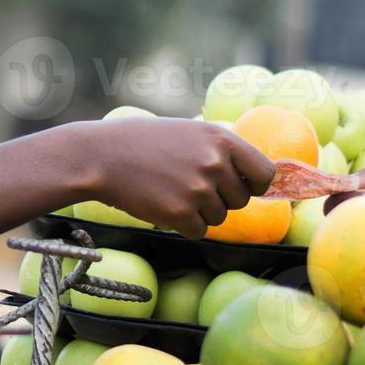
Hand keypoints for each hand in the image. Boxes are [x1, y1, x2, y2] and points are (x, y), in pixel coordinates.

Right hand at [78, 118, 275, 238]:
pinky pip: (198, 231)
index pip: (265, 173)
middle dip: (219, 199)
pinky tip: (161, 206)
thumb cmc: (140, 142)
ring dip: (198, 213)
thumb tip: (254, 177)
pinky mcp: (180, 213)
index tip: (240, 187)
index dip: (254, 185)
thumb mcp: (187, 132)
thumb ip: (219, 151)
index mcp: (221, 139)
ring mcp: (198, 189)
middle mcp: (215, 163)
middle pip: (240, 200)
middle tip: (188, 187)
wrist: (100, 156)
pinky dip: (182, 226)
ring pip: (218, 218)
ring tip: (169, 193)